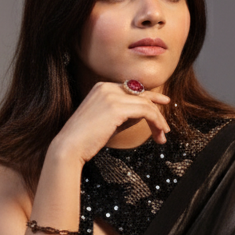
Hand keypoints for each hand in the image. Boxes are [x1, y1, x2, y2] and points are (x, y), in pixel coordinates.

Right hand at [50, 81, 170, 165]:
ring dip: (158, 121)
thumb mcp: (108, 121)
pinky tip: (159, 132)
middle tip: (165, 128)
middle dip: (157, 112)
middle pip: (142, 96)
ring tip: (162, 136)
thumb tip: (145, 113)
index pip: (133, 89)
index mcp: (102, 87)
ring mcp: (112, 95)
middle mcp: (107, 87)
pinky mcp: (117, 107)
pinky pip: (146, 111)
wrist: (69, 147)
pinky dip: (156, 122)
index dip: (151, 97)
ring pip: (146, 104)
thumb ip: (125, 113)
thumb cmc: (86, 139)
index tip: (163, 103)